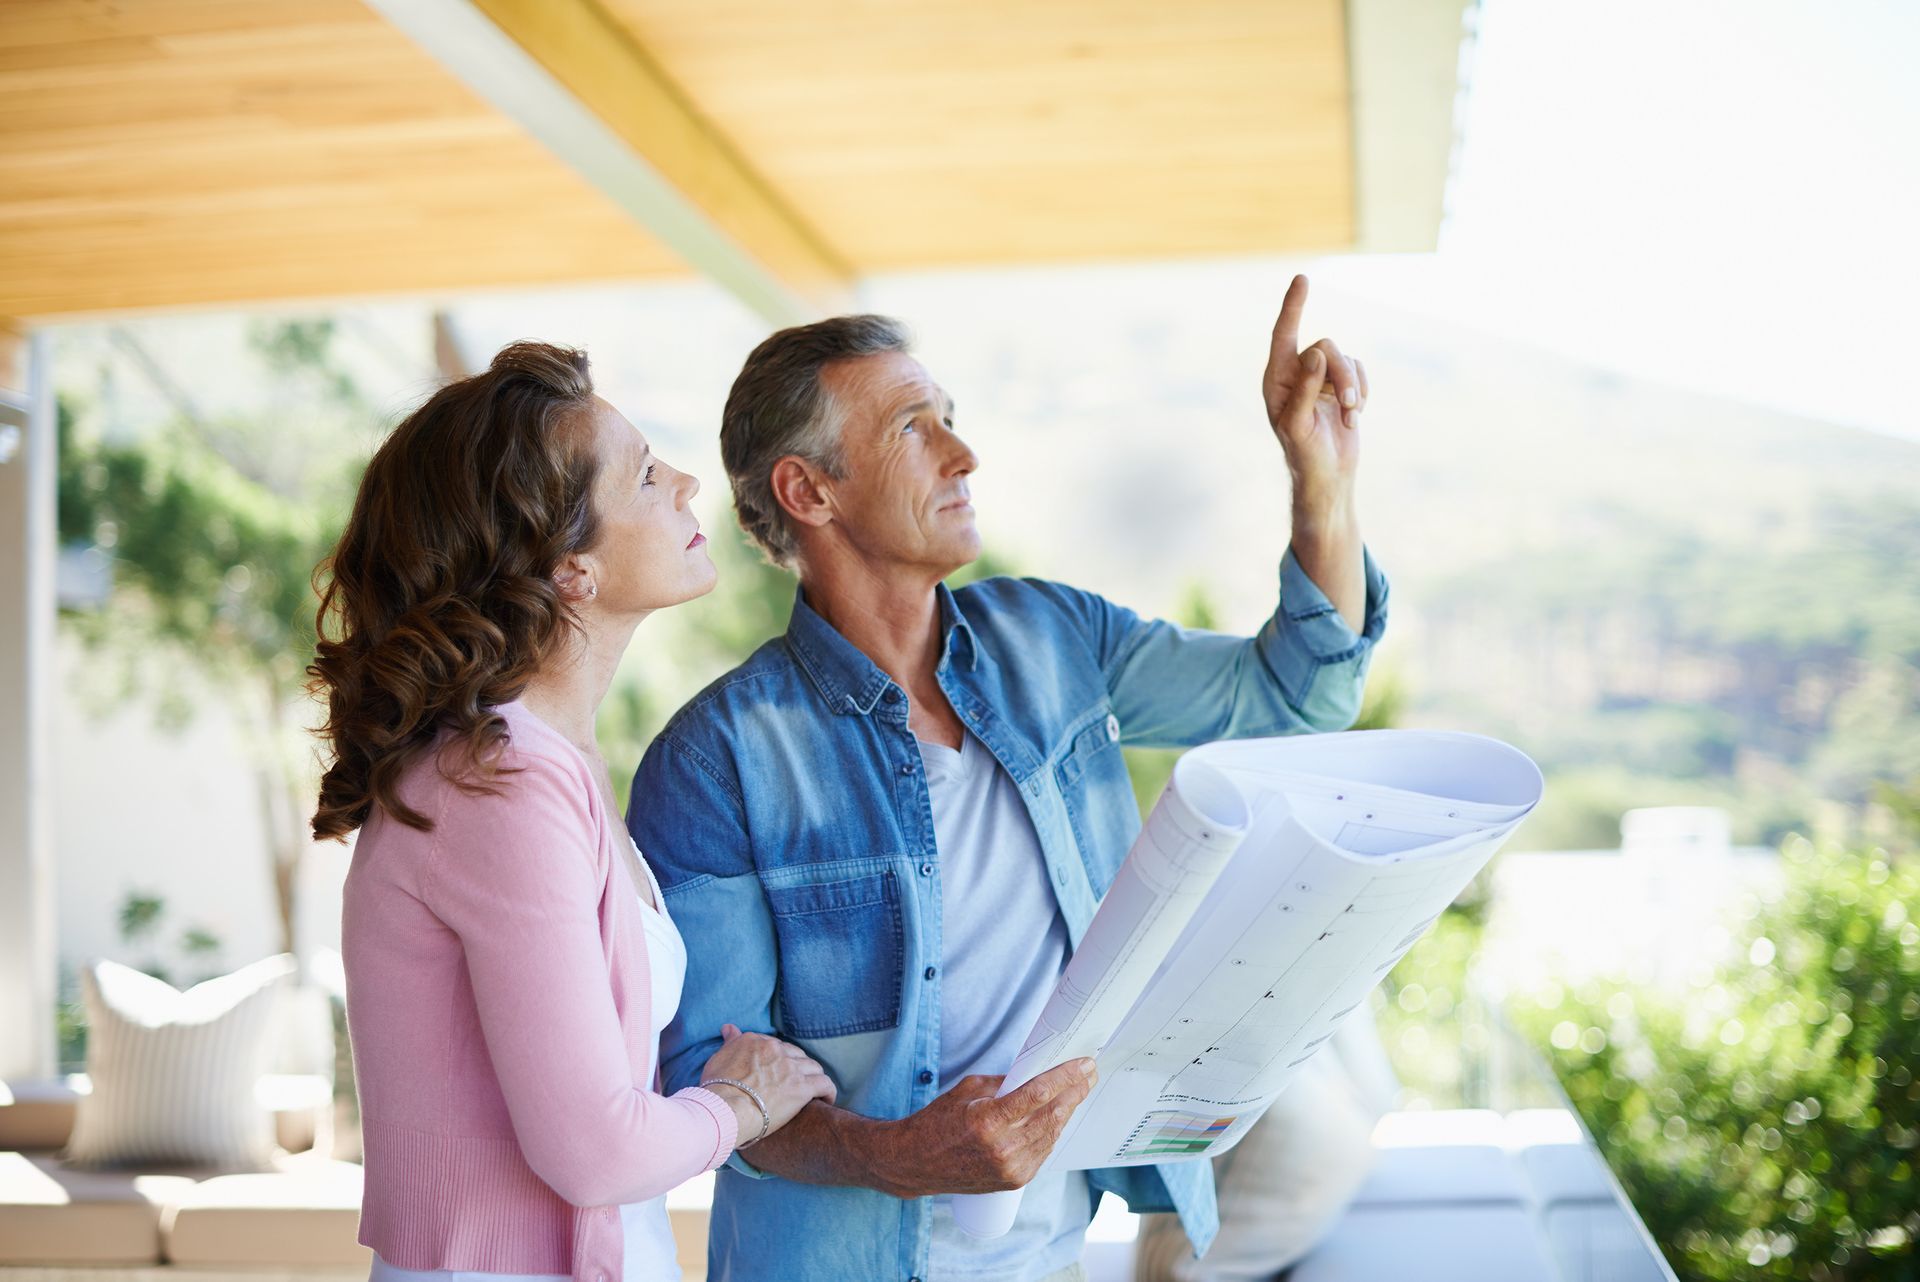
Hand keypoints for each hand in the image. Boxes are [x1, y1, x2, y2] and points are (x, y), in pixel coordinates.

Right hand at [701, 1023, 836, 1145]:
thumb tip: (728, 1028)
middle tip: (795, 1082)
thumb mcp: (718, 1059)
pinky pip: (825, 1084)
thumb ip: (730, 1042)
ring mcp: (790, 1067)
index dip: (779, 1059)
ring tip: (813, 1090)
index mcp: (755, 1041)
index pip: (775, 1046)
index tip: (778, 1071)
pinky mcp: (802, 1087)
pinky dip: (828, 1090)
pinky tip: (828, 1099)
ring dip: (813, 1077)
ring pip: (813, 1067)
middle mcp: (775, 1049)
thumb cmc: (716, 1090)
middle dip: (797, 1067)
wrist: (725, 1110)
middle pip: (796, 1054)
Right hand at [865, 1059, 1096, 1198]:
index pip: (1039, 1094)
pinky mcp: (1014, 1181)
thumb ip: (1004, 1083)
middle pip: (1053, 1115)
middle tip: (1089, 1074)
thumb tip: (1035, 1073)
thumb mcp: (968, 1089)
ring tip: (1079, 1091)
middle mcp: (1003, 1148)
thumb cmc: (938, 1121)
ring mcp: (1011, 1169)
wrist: (917, 1163)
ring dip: (1069, 1110)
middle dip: (1076, 1091)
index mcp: (989, 1121)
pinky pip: (1043, 1151)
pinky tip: (1060, 1115)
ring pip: (1052, 1134)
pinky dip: (1053, 1131)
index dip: (1066, 1076)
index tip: (1084, 1064)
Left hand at [1260, 274, 1365, 525]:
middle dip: (1342, 374)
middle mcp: (1296, 374)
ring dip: (1353, 387)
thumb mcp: (1298, 425)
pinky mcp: (1342, 387)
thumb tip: (1314, 354)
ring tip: (1351, 416)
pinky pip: (1360, 370)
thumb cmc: (1305, 455)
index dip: (1293, 306)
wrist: (1328, 477)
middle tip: (1348, 405)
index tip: (1303, 280)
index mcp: (1276, 380)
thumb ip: (1304, 389)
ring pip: (1345, 359)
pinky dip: (1362, 392)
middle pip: (1326, 347)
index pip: (1283, 335)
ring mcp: (1320, 379)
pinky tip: (1354, 414)